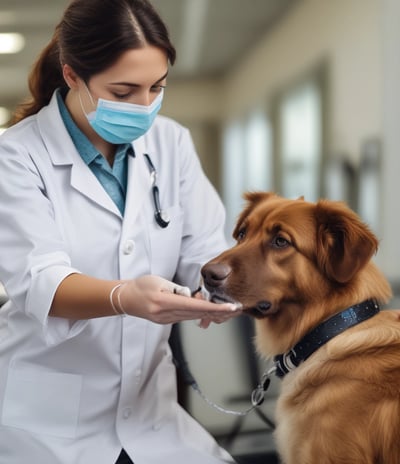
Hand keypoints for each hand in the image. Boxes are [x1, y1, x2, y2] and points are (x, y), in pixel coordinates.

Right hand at [117, 275, 240, 324]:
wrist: (125, 299)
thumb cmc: (140, 286)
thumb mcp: (158, 280)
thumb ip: (177, 289)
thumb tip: (191, 296)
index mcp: (163, 302)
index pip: (194, 306)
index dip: (213, 308)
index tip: (228, 308)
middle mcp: (165, 314)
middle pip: (197, 314)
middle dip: (217, 312)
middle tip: (235, 309)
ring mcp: (166, 320)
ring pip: (193, 317)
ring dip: (209, 313)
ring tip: (224, 308)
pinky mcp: (167, 321)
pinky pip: (186, 317)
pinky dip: (198, 313)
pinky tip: (207, 310)